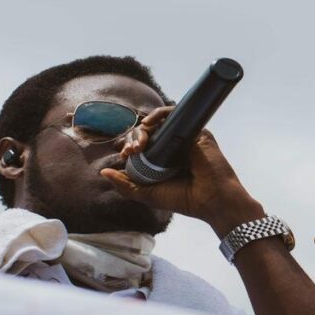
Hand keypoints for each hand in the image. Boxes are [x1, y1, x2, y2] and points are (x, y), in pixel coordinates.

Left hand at [100, 107, 263, 235]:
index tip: (126, 155)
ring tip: (139, 143)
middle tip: (132, 151)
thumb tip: (103, 172)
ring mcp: (186, 138)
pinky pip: (176, 115)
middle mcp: (174, 148)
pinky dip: (160, 114)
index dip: (131, 147)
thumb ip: (126, 185)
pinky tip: (149, 124)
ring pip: (160, 123)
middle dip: (135, 138)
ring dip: (144, 129)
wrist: (211, 200)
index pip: (143, 146)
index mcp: (164, 161)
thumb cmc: (184, 199)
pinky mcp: (197, 132)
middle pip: (149, 133)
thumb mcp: (148, 194)